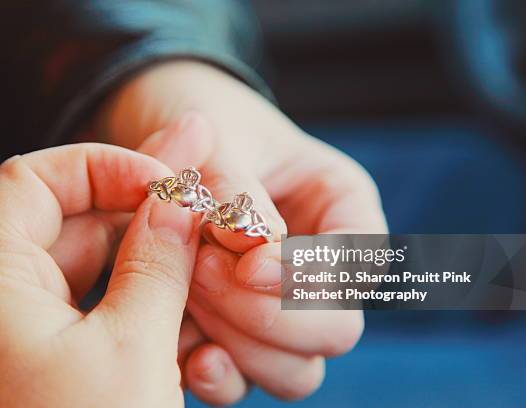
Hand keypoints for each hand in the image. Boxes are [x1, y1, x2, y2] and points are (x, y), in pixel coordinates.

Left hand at [0, 144, 203, 406]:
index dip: (100, 166)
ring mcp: (28, 335)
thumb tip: (178, 205)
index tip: (161, 182)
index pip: (31, 178)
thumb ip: (158, 265)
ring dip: (148, 258)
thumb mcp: (132, 348)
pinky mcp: (54, 364)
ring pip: (91, 268)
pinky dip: (140, 299)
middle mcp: (1, 302)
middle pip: (69, 220)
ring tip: (202, 259)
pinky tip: (185, 305)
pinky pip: (98, 309)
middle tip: (198, 208)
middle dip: (138, 210)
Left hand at [95, 61, 387, 404]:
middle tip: (201, 270)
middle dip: (270, 316)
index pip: (362, 262)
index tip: (248, 264)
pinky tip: (187, 352)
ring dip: (240, 344)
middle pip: (335, 330)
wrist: (164, 131)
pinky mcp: (234, 334)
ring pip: (295, 370)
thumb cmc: (204, 124)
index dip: (313, 276)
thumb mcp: (222, 139)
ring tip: (182, 286)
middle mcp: (318, 269)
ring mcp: (277, 308)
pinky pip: (243, 380)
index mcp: (340, 209)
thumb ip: (238, 195)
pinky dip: (217, 374)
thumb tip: (251, 250)